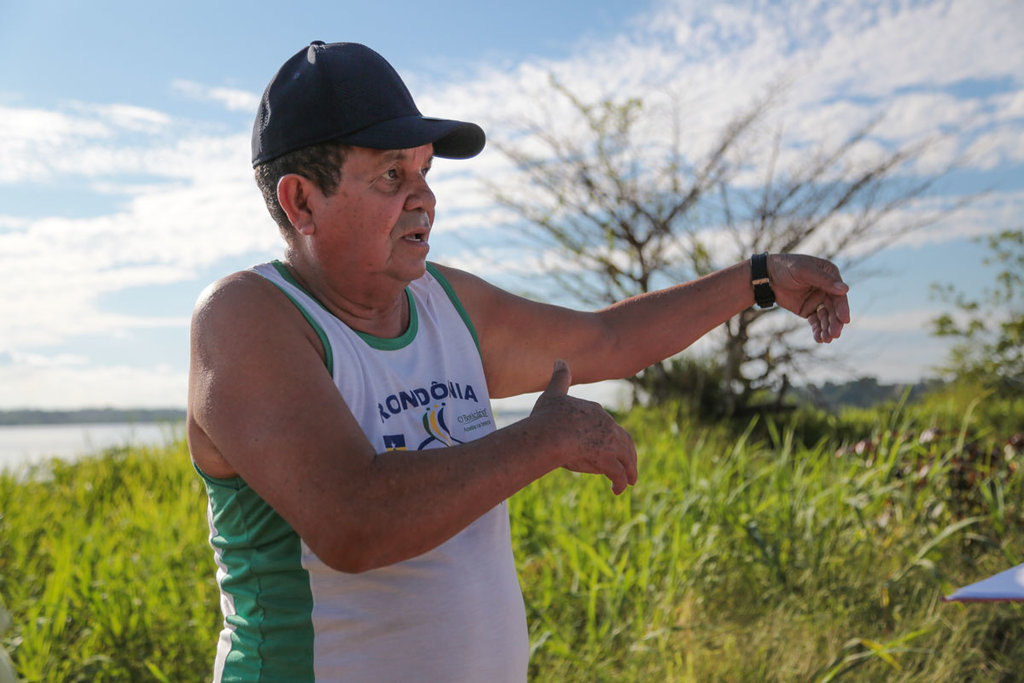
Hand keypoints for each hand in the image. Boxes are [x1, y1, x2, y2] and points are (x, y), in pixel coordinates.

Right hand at [530, 360, 637, 493]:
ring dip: (629, 471)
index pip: (609, 425)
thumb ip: (560, 378)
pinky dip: (621, 483)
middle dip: (628, 454)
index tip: (610, 444)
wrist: (552, 433)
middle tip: (629, 465)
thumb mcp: (554, 394)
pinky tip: (617, 490)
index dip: (611, 435)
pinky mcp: (608, 461)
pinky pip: (619, 475)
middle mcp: (608, 427)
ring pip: (626, 459)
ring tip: (629, 481)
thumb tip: (560, 359)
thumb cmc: (548, 416)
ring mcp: (610, 444)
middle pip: (624, 442)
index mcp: (596, 412)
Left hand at [767, 254, 850, 342]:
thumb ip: (824, 280)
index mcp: (830, 276)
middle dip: (835, 322)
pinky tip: (819, 339)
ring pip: (826, 317)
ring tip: (826, 339)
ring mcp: (818, 300)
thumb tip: (845, 289)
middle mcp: (827, 289)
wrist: (766, 276)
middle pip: (834, 309)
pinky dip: (818, 330)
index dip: (842, 307)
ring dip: (828, 328)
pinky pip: (816, 322)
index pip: (839, 294)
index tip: (844, 320)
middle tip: (835, 334)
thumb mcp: (804, 271)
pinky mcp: (808, 310)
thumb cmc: (786, 267)